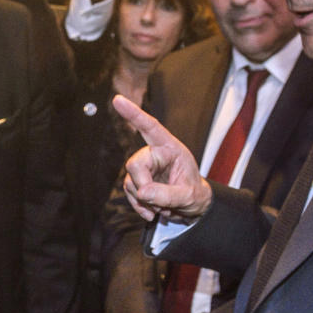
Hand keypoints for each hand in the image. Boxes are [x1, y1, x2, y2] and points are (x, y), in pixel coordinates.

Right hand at [112, 95, 211, 221]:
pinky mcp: (138, 181)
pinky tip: (151, 212)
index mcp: (170, 148)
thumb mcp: (188, 196)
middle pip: (135, 164)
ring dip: (143, 199)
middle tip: (156, 204)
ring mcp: (145, 168)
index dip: (134, 114)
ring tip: (162, 208)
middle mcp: (155, 154)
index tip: (118, 100)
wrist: (193, 206)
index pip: (150, 127)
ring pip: (131, 181)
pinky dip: (139, 205)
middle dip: (143, 186)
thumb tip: (142, 192)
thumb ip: (167, 194)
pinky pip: (130, 192)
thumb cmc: (195, 194)